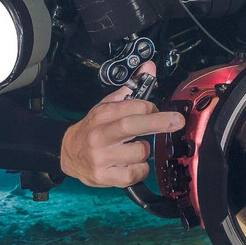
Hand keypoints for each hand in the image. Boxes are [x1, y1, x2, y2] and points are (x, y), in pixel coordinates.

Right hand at [60, 63, 184, 187]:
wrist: (68, 153)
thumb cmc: (93, 129)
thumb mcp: (106, 106)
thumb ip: (130, 89)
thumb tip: (149, 68)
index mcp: (102, 115)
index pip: (131, 106)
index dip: (151, 108)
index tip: (157, 111)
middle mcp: (100, 135)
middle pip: (131, 125)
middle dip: (158, 122)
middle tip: (177, 121)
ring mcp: (101, 157)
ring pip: (139, 152)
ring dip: (145, 150)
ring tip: (135, 149)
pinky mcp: (104, 176)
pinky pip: (134, 174)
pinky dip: (141, 169)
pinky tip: (133, 164)